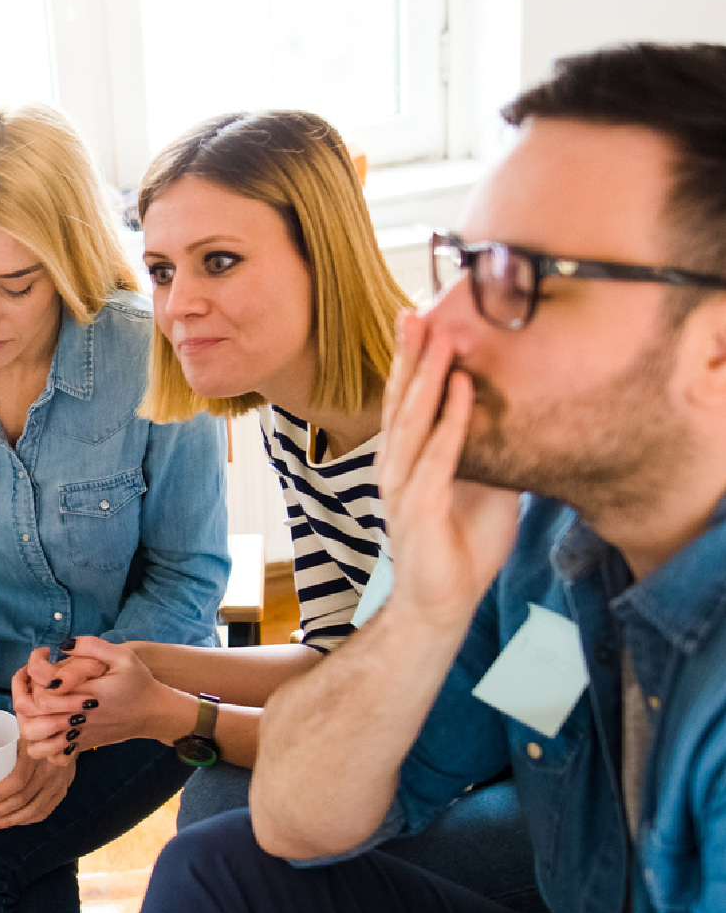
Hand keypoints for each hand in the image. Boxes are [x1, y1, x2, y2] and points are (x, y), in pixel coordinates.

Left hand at [0, 736, 76, 830]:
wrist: (67, 730)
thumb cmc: (31, 727)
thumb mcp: (17, 725)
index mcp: (36, 752)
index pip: (17, 780)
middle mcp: (50, 769)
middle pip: (22, 800)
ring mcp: (59, 783)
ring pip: (33, 811)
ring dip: (8, 821)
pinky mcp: (62, 792)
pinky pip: (43, 812)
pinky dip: (24, 821)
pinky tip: (9, 822)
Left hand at [13, 642, 181, 757]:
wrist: (154, 713)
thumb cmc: (139, 682)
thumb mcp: (122, 656)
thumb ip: (92, 646)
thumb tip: (63, 645)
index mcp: (87, 693)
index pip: (45, 688)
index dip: (35, 668)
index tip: (44, 654)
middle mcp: (79, 717)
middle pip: (34, 713)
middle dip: (23, 693)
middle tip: (29, 676)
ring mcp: (79, 735)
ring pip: (37, 740)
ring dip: (28, 721)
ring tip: (34, 702)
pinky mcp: (82, 745)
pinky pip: (52, 755)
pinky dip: (43, 744)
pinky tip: (47, 724)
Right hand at [378, 312, 520, 628]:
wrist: (445, 600)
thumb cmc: (462, 544)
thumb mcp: (486, 485)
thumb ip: (490, 449)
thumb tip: (516, 413)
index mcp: (406, 459)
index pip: (405, 401)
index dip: (411, 361)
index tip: (420, 318)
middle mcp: (395, 466)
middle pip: (400, 400)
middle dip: (409, 355)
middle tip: (415, 312)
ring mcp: (401, 486)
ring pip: (413, 420)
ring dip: (428, 377)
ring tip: (443, 338)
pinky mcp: (418, 508)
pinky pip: (438, 456)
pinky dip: (452, 421)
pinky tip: (463, 390)